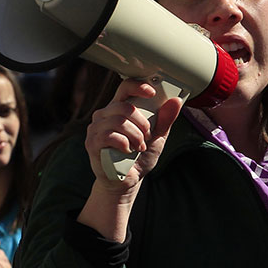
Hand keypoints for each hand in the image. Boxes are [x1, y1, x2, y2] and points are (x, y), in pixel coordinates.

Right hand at [84, 78, 182, 192]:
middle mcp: (105, 115)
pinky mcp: (92, 143)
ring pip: (118, 121)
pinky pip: (109, 136)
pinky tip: (128, 151)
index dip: (138, 86)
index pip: (125, 88)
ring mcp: (96, 128)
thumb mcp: (157, 137)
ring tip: (139, 146)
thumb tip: (175, 102)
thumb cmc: (140, 156)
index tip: (152, 93)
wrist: (128, 180)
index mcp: (120, 109)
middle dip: (141, 122)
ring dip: (135, 135)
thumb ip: (165, 120)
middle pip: (123, 106)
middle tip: (147, 135)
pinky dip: (124, 144)